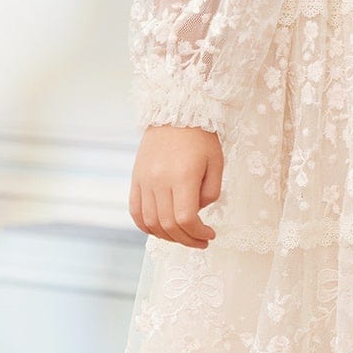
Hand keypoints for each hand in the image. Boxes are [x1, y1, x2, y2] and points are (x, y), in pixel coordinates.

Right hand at [129, 124, 222, 246]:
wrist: (175, 112)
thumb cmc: (201, 137)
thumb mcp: (216, 164)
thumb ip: (210, 193)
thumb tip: (197, 212)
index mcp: (183, 177)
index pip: (185, 218)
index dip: (198, 233)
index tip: (210, 235)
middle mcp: (159, 181)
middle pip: (168, 225)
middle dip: (186, 240)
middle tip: (200, 241)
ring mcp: (144, 181)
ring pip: (150, 222)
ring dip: (167, 237)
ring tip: (182, 236)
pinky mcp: (136, 179)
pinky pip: (135, 211)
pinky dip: (146, 226)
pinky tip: (160, 230)